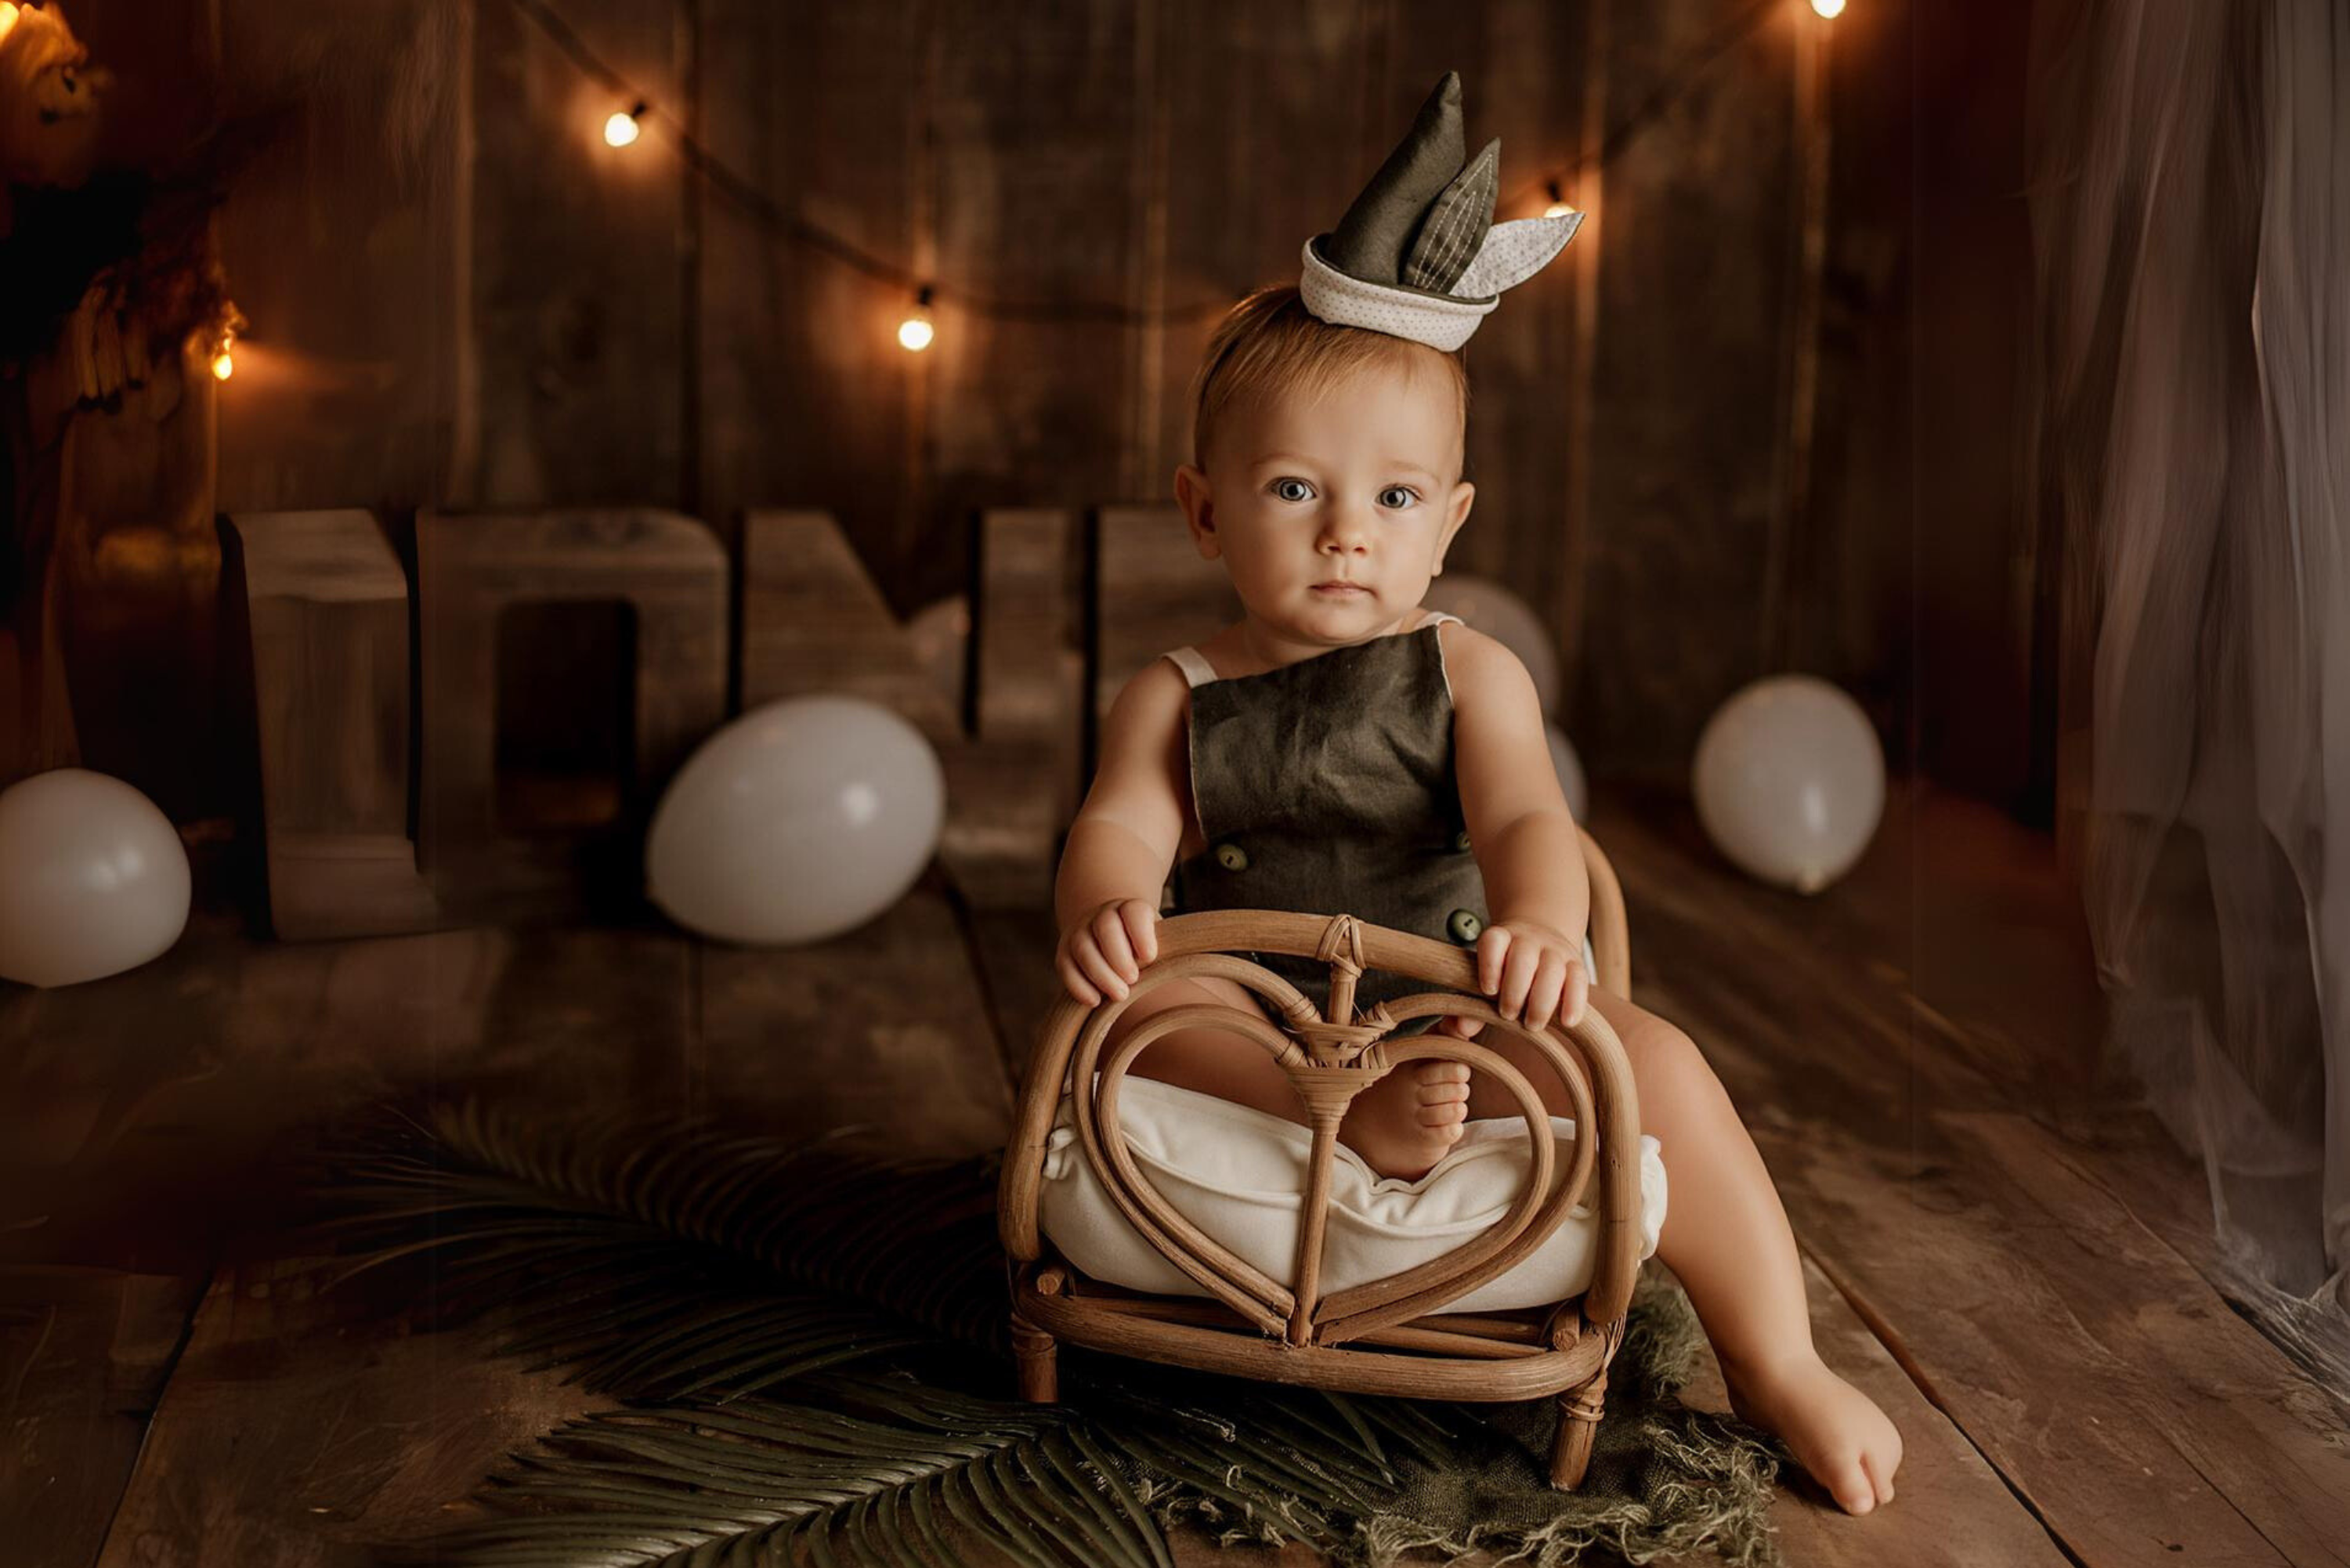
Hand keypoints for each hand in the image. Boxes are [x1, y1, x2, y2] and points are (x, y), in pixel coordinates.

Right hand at [1056, 898, 1160, 1006]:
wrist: (1112, 938)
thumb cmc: (1143, 949)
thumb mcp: (1158, 945)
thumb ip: (1169, 958)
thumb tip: (1186, 984)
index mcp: (1130, 909)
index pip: (1133, 911)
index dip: (1141, 933)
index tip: (1150, 957)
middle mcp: (1103, 915)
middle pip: (1106, 927)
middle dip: (1119, 956)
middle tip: (1133, 980)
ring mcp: (1080, 932)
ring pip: (1083, 947)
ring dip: (1101, 973)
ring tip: (1120, 995)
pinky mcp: (1065, 953)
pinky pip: (1066, 967)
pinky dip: (1078, 985)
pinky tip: (1094, 1001)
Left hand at [1445, 919, 1586, 1036]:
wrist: (1541, 938)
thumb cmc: (1505, 970)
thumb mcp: (1488, 978)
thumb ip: (1470, 1003)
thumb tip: (1461, 1028)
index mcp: (1501, 937)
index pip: (1493, 942)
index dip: (1490, 965)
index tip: (1488, 991)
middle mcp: (1528, 938)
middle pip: (1523, 958)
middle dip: (1515, 990)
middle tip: (1508, 1015)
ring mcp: (1554, 949)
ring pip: (1552, 968)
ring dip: (1542, 1000)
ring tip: (1532, 1025)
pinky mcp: (1576, 964)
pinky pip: (1579, 979)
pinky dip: (1574, 1001)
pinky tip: (1567, 1022)